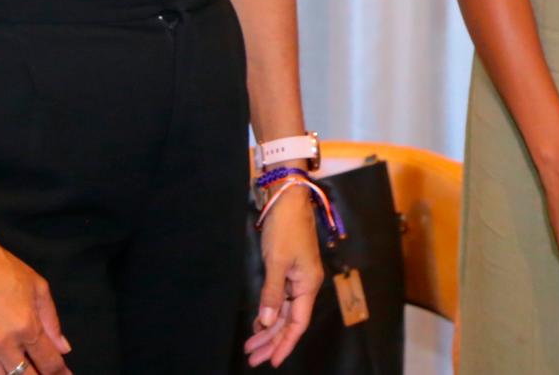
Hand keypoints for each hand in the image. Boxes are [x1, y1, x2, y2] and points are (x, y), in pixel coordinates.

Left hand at [243, 188, 324, 366]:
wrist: (289, 200)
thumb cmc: (286, 229)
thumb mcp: (276, 262)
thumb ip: (271, 294)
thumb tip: (267, 322)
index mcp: (308, 285)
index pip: (298, 323)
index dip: (285, 344)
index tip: (272, 362)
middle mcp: (305, 285)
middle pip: (290, 321)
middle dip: (272, 341)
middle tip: (253, 358)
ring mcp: (297, 279)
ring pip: (284, 313)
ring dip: (269, 330)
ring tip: (251, 347)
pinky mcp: (288, 272)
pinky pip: (280, 301)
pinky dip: (269, 314)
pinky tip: (258, 324)